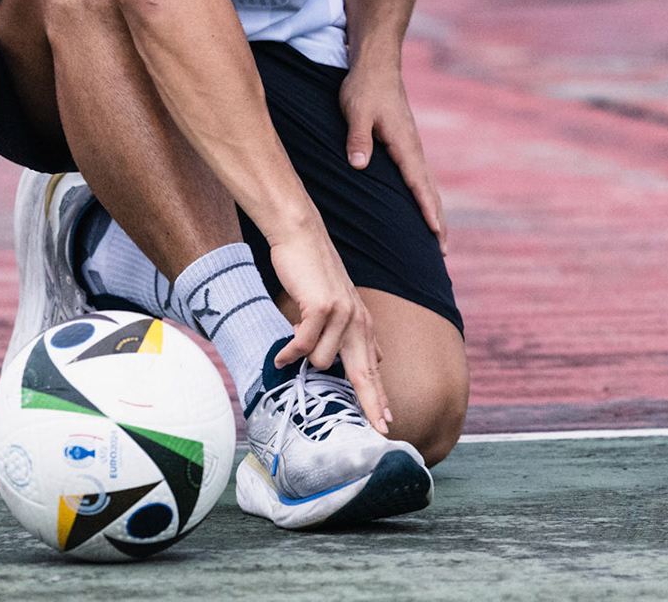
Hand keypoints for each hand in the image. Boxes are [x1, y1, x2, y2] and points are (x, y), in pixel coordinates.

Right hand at [265, 224, 391, 432]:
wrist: (302, 236)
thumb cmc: (314, 271)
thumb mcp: (340, 303)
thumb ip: (352, 331)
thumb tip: (370, 358)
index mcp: (362, 324)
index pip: (373, 369)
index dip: (379, 398)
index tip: (387, 424)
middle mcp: (358, 322)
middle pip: (366, 374)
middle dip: (371, 404)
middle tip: (379, 430)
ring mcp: (342, 314)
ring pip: (322, 361)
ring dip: (303, 357)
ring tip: (293, 342)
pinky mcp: (322, 307)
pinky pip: (304, 345)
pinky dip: (290, 352)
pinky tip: (280, 356)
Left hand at [341, 64, 445, 253]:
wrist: (376, 64)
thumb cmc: (364, 88)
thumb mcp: (356, 112)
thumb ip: (357, 138)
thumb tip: (359, 164)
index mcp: (404, 144)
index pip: (418, 183)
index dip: (426, 210)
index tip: (435, 234)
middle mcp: (412, 148)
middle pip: (429, 190)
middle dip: (437, 221)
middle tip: (443, 251)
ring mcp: (410, 146)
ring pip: (426, 184)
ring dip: (433, 210)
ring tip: (437, 237)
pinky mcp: (404, 143)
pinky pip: (418, 175)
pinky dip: (425, 195)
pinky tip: (421, 204)